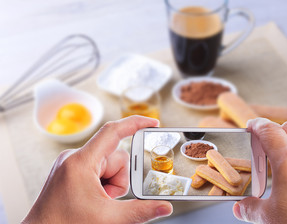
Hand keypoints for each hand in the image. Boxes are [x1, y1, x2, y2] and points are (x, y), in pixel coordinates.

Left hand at [22, 116, 172, 223]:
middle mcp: (74, 158)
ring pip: (107, 165)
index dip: (136, 124)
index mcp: (81, 162)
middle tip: (107, 199)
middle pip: (115, 157)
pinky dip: (102, 184)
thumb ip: (140, 212)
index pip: (113, 132)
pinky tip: (94, 198)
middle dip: (118, 180)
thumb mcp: (108, 219)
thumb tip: (165, 207)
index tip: (153, 123)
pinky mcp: (71, 170)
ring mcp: (71, 164)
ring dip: (111, 184)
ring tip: (98, 202)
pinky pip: (97, 169)